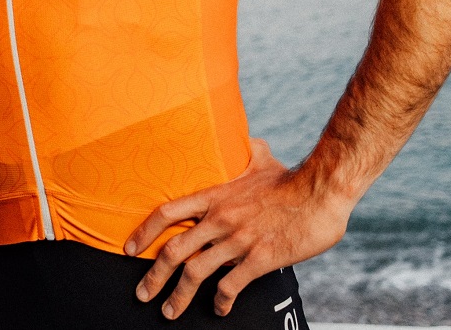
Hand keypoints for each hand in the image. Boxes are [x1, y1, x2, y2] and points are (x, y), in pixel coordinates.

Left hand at [124, 139, 351, 318]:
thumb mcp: (258, 159)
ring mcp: (238, 240)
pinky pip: (231, 285)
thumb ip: (243, 152)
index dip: (143, 232)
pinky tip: (219, 310)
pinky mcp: (260, 259)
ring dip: (179, 296)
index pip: (166, 213)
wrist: (321, 191)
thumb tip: (245, 139)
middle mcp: (219, 219)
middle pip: (174, 250)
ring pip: (196, 272)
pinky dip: (221, 301)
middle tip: (141, 293)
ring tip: (169, 311)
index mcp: (214, 196)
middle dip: (153, 276)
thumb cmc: (291, 176)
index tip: (130, 249)